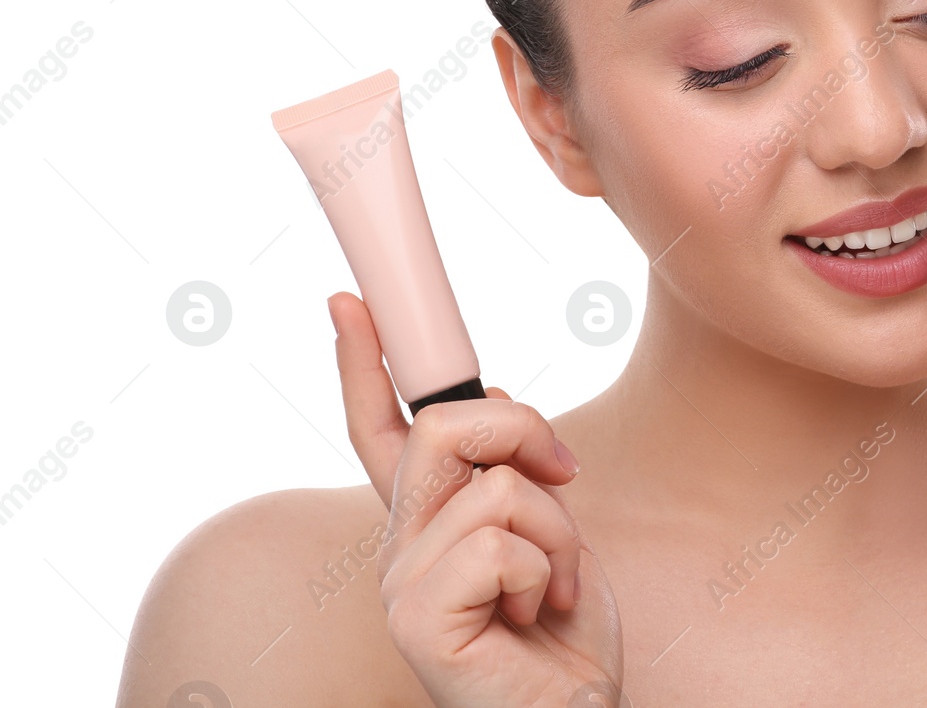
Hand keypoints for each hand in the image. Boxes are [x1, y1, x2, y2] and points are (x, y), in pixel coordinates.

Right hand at [330, 291, 624, 707]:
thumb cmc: (564, 637)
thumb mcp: (549, 529)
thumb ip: (508, 471)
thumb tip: (493, 400)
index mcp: (427, 523)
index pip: (381, 429)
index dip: (363, 363)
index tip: (350, 302)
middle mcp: (401, 549)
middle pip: (442, 427)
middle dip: (521, 429)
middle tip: (564, 474)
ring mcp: (403, 585)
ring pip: (495, 487)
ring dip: (558, 532)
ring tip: (554, 587)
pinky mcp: (419, 620)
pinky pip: (500, 543)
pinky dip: (548, 573)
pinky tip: (537, 617)